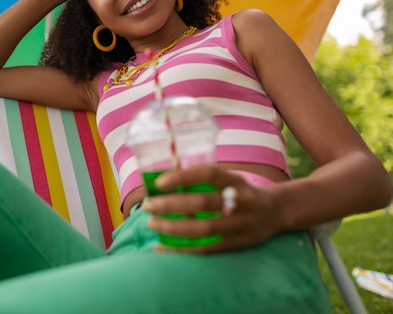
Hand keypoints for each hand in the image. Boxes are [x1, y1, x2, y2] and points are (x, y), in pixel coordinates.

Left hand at [141, 164, 280, 253]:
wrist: (277, 211)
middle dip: (171, 205)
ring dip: (174, 228)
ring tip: (152, 224)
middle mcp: (243, 202)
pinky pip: (208, 250)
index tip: (159, 183)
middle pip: (204, 204)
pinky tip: (162, 249)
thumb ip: (202, 181)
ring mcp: (243, 225)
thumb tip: (160, 183)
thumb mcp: (228, 179)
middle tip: (147, 206)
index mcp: (237, 181)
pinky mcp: (240, 244)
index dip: (184, 177)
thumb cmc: (240, 192)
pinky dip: (183, 250)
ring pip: (205, 229)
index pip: (210, 174)